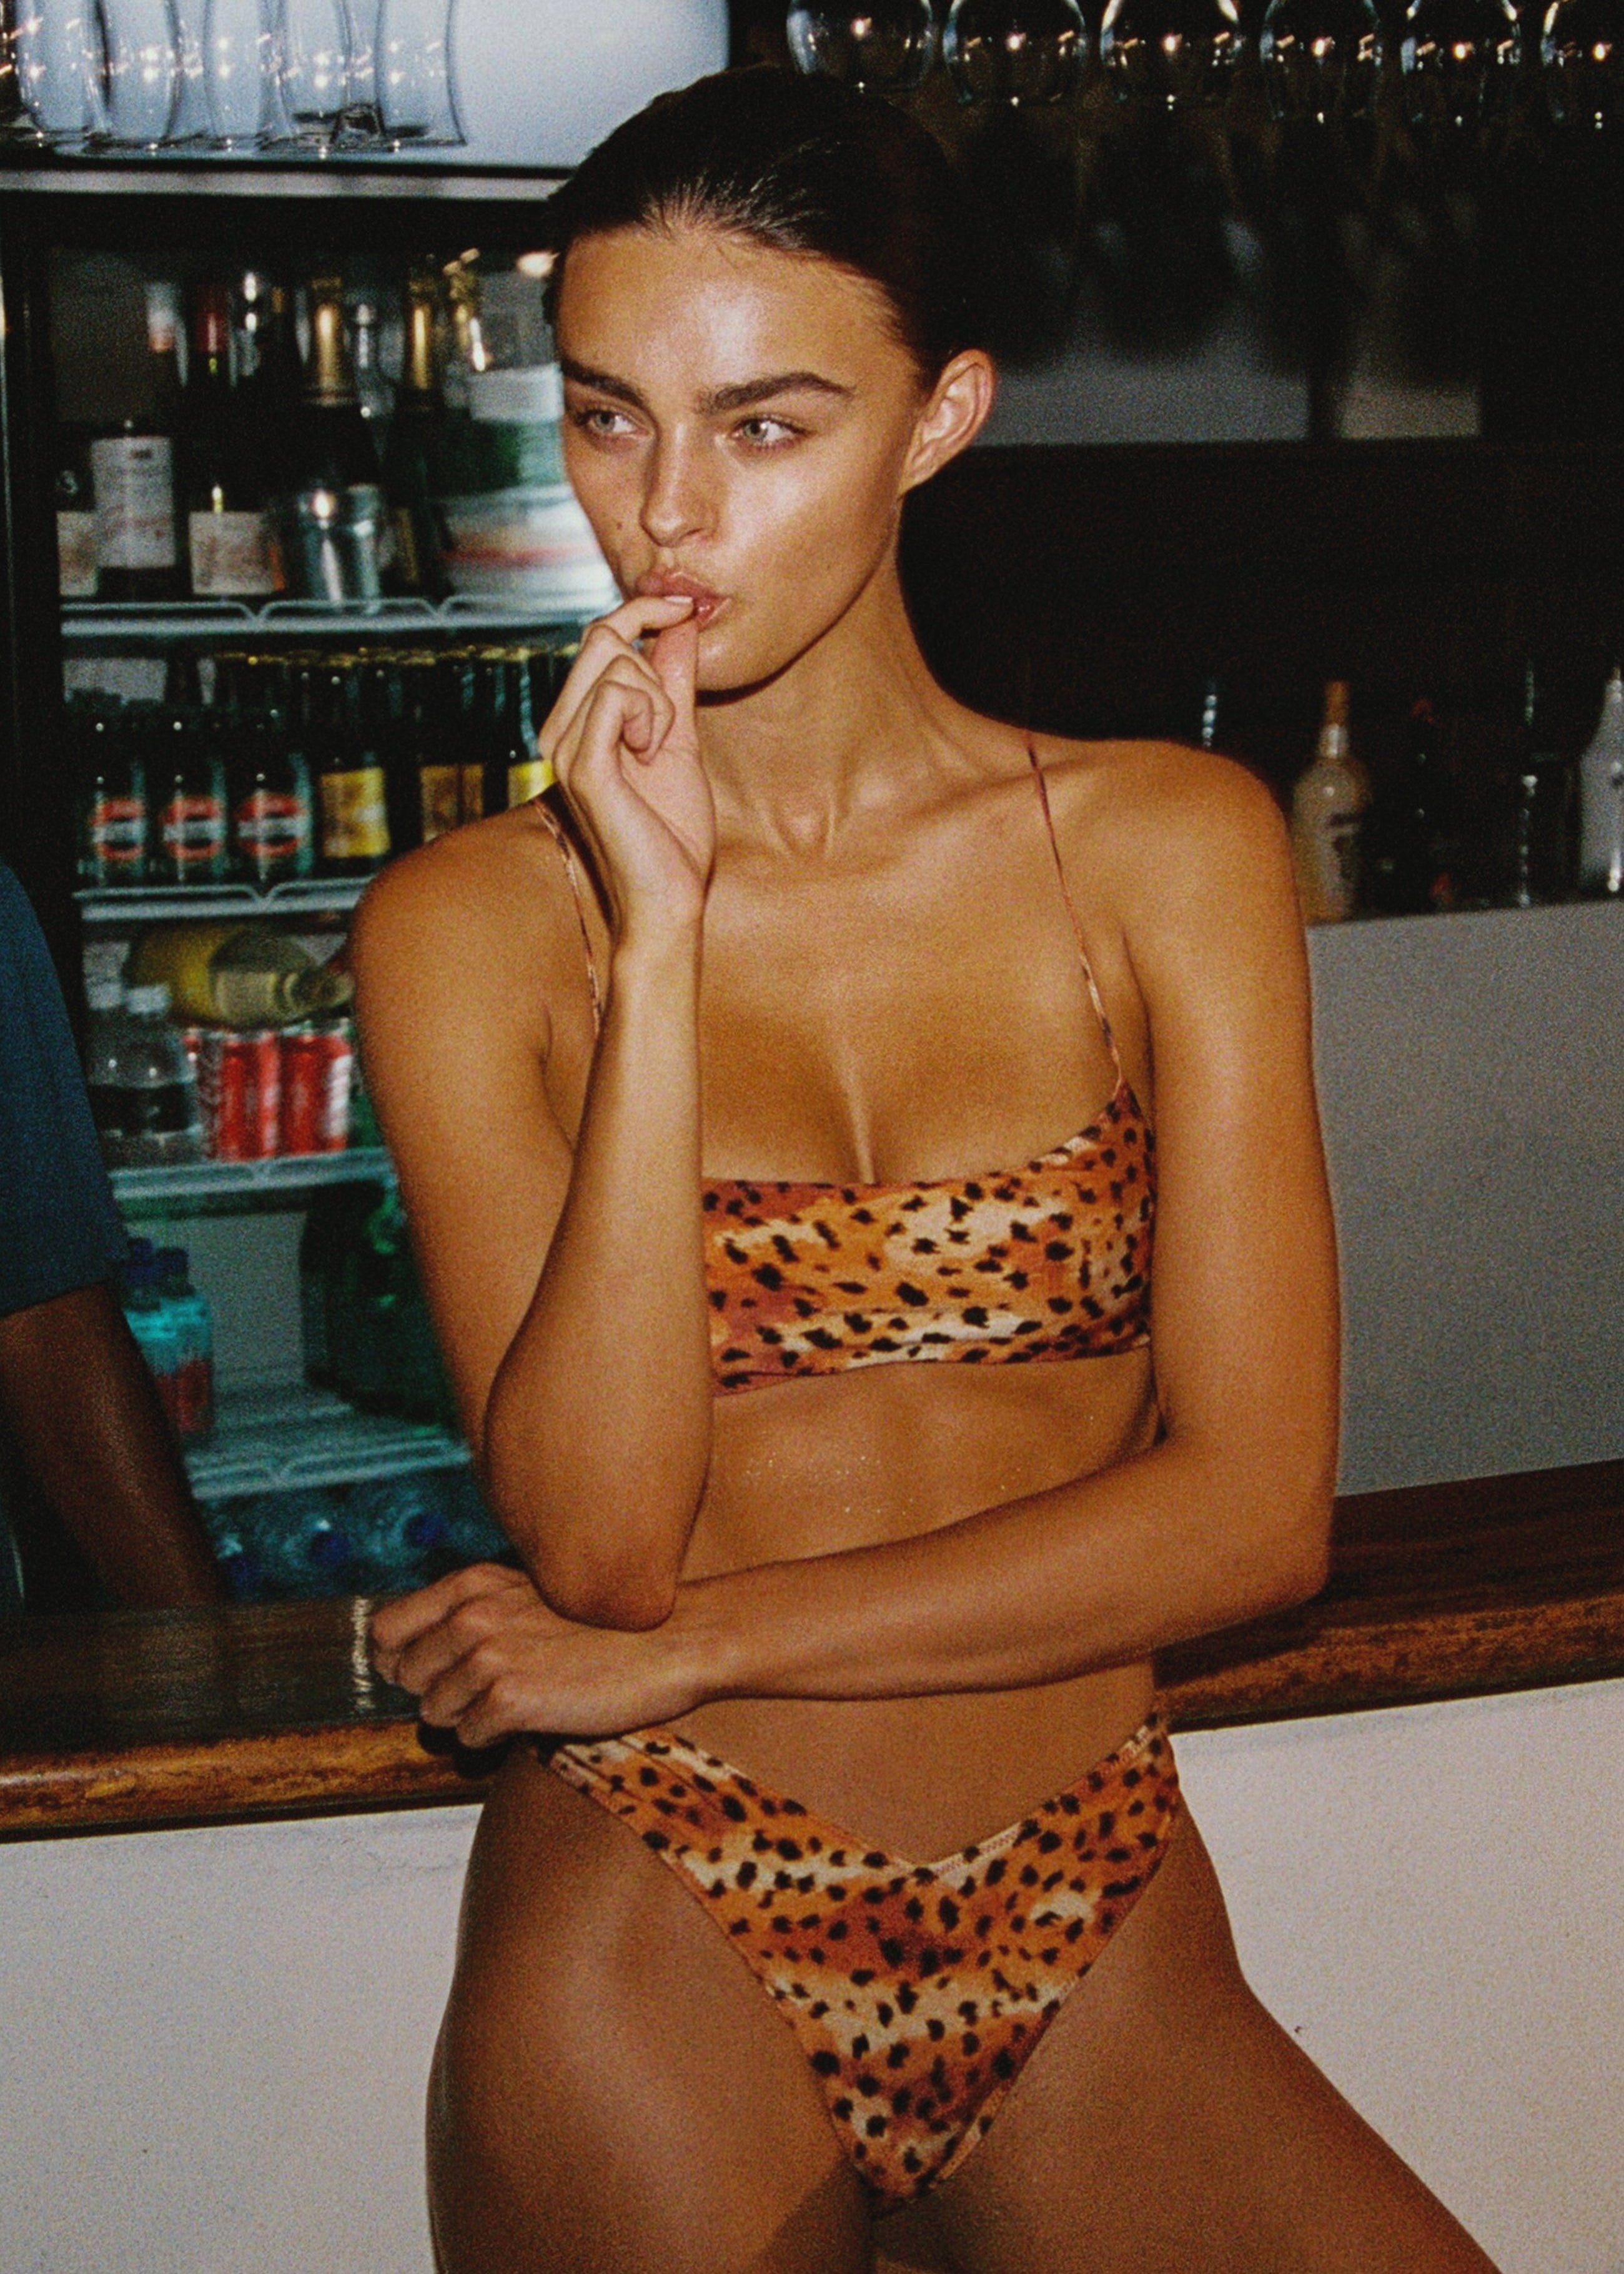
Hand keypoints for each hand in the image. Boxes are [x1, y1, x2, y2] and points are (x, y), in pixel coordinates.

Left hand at [369, 1562, 706, 1750]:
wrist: (666, 1643)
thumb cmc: (597, 1625)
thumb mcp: (524, 1596)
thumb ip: (468, 1612)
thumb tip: (401, 1654)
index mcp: (472, 1585)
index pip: (385, 1629)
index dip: (397, 1658)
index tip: (425, 1671)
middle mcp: (472, 1616)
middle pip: (404, 1674)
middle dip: (436, 1690)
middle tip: (484, 1689)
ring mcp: (490, 1657)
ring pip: (434, 1711)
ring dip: (467, 1716)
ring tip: (515, 1699)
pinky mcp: (511, 1700)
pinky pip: (469, 1736)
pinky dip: (492, 1737)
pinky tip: (531, 1716)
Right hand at [539, 594, 714, 938]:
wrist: (669, 896)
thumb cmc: (672, 833)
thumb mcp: (681, 739)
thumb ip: (675, 681)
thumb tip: (680, 622)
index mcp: (577, 722)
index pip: (600, 635)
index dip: (644, 608)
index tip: (684, 605)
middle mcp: (559, 728)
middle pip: (603, 638)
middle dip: (655, 667)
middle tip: (670, 727)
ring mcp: (564, 745)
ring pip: (616, 664)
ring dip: (659, 701)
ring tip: (659, 750)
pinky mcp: (582, 763)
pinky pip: (616, 696)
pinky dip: (650, 715)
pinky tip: (651, 752)